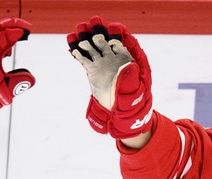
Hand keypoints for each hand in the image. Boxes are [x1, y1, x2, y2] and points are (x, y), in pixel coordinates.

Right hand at [68, 15, 152, 138]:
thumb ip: (131, 76)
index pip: (118, 44)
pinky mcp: (91, 71)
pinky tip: (74, 50)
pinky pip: (84, 59)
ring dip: (86, 43)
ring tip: (81, 40)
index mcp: (124, 60)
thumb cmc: (132, 100)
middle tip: (92, 32)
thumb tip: (128, 66)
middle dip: (98, 36)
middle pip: (103, 43)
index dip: (115, 38)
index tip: (111, 36)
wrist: (120, 112)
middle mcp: (111, 59)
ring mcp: (101, 64)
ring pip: (92, 49)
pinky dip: (79, 54)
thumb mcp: (136, 88)